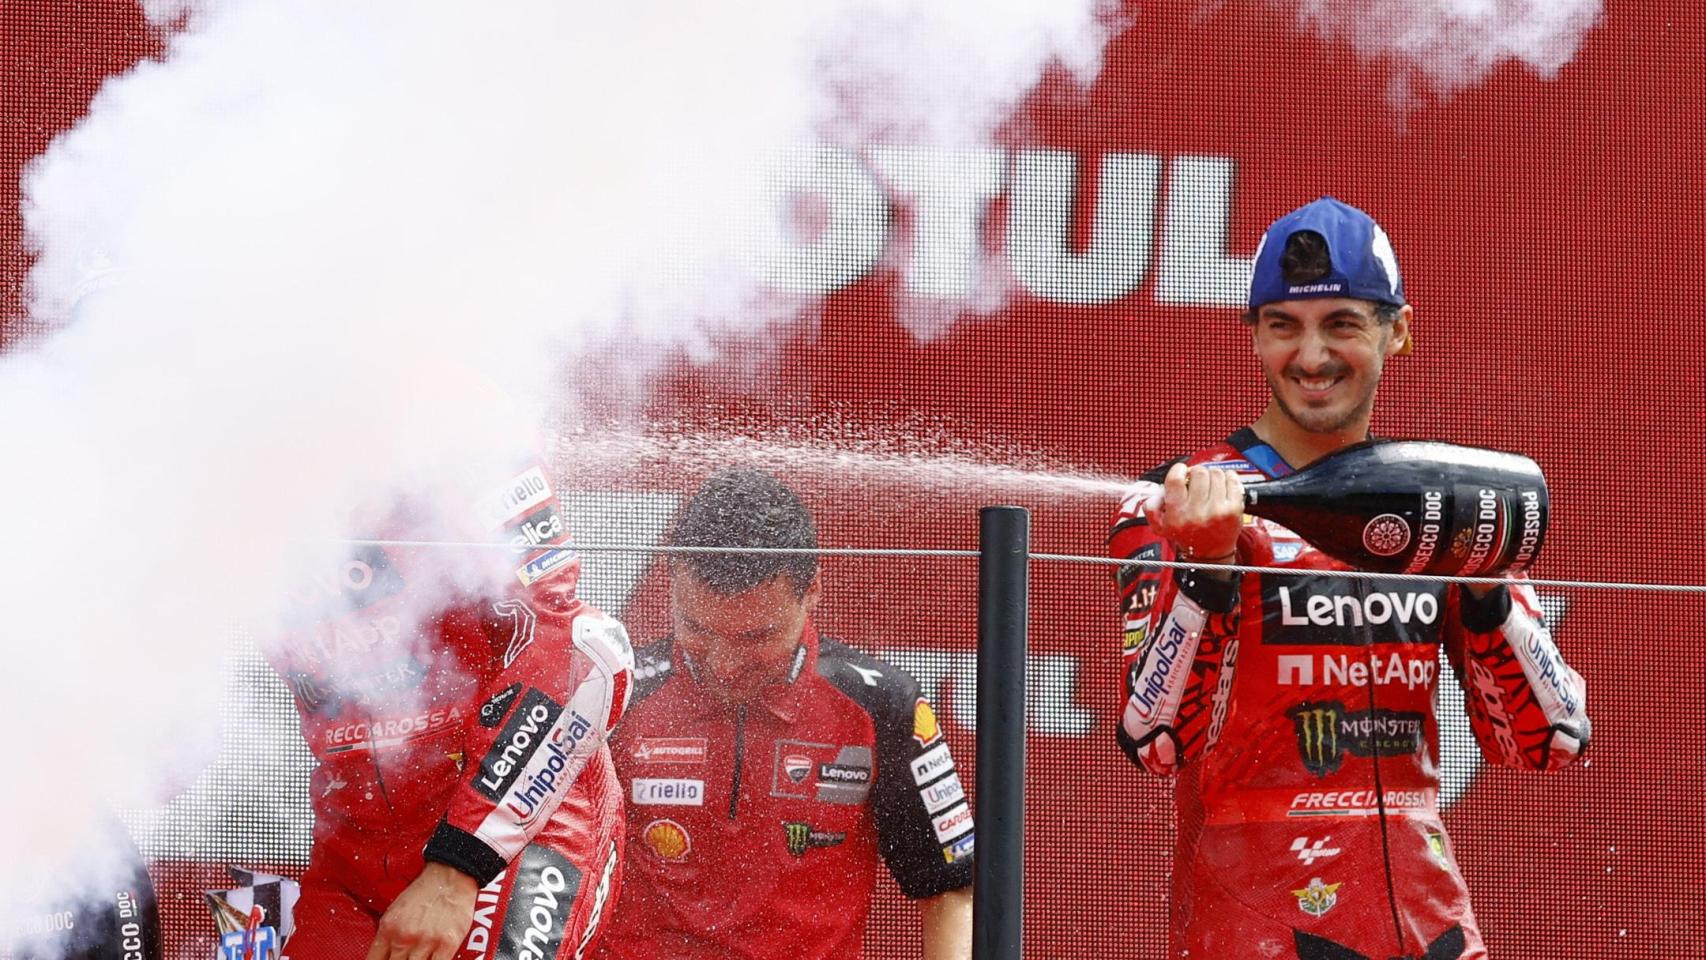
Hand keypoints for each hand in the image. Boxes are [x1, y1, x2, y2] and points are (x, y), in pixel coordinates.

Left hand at [364, 862, 478, 959]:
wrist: (451, 876)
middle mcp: (405, 937)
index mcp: (389, 928)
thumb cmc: (424, 891)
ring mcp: (426, 942)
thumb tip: (384, 955)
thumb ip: (388, 934)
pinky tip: (432, 959)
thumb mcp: (396, 910)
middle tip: (405, 957)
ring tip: (419, 958)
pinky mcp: (447, 944)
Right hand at [1147, 463, 1243, 563]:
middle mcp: (1197, 512)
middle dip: (1196, 472)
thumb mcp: (1161, 527)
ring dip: (1212, 474)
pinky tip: (1222, 484)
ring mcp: (1217, 510)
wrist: (1210, 555)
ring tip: (1209, 483)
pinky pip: (1232, 481)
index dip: (1179, 470)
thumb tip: (1157, 492)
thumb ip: (1151, 507)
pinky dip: (1228, 478)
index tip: (1181, 471)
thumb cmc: (1187, 537)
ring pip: (1216, 474)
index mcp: (1177, 514)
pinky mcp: (1233, 509)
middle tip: (1196, 479)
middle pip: (1199, 473)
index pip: (1175, 479)